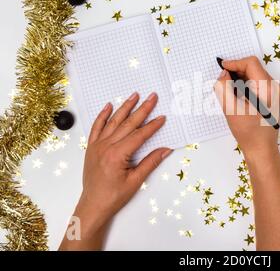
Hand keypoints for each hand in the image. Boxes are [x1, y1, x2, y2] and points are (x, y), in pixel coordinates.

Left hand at [74, 92, 171, 240]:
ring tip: (134, 95)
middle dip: (142, 109)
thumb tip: (165, 150)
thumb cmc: (113, 196)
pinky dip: (102, 116)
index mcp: (117, 155)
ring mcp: (97, 146)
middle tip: (152, 98)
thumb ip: (150, 162)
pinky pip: (96, 127)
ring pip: (113, 122)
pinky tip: (108, 106)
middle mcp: (106, 147)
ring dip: (125, 107)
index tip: (161, 117)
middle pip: (128, 124)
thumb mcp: (135, 181)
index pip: (139, 135)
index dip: (152, 126)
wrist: (93, 205)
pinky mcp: (91, 148)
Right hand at [214, 56, 279, 158]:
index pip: (251, 63)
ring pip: (254, 74)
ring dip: (240, 79)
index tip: (223, 67)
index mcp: (267, 89)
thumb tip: (224, 74)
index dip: (234, 63)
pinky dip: (245, 84)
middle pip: (253, 68)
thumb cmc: (249, 132)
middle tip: (223, 80)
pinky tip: (237, 96)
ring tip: (230, 91)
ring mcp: (275, 92)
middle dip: (236, 71)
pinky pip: (257, 82)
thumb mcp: (231, 109)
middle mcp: (274, 87)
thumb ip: (224, 88)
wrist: (261, 148)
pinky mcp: (272, 96)